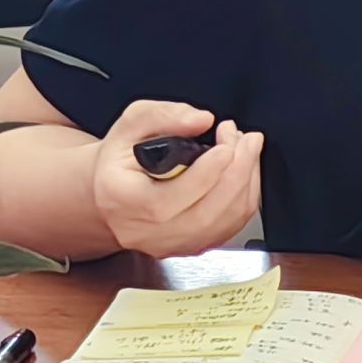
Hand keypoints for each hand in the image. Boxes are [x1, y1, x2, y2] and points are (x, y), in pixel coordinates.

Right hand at [93, 100, 262, 258]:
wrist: (114, 193)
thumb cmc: (121, 159)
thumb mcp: (131, 124)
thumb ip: (164, 116)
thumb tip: (201, 120)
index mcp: (124, 200)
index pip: (167, 200)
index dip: (205, 174)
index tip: (226, 146)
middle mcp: (146, 231)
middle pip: (204, 215)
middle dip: (237, 173)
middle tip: (247, 140)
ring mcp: (171, 244)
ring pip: (224, 223)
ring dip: (246, 182)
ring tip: (247, 148)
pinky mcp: (191, 246)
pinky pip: (231, 228)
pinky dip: (246, 196)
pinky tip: (245, 170)